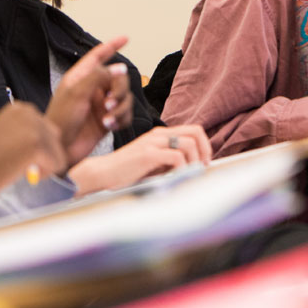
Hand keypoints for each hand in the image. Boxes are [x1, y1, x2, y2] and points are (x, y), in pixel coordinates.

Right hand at [0, 101, 66, 202]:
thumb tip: (47, 140)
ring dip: (44, 166)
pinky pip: (56, 164)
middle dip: (44, 155)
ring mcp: (34, 129)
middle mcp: (30, 113)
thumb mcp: (5, 131)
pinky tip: (25, 173)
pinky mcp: (37, 146)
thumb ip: (25, 130)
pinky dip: (45, 174)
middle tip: (22, 164)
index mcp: (22, 108)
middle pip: (55, 138)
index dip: (36, 147)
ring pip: (57, 153)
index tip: (17, 154)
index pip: (46, 129)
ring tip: (21, 168)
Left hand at [46, 36, 132, 162]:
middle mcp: (93, 89)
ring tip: (108, 119)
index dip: (111, 46)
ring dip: (120, 108)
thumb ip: (99, 76)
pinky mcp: (108, 120)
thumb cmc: (61, 120)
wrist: (60, 149)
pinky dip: (121, 119)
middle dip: (119, 90)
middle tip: (109, 103)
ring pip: (125, 97)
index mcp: (81, 77)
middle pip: (118, 79)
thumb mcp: (77, 92)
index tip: (125, 38)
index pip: (98, 56)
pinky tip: (111, 126)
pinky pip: (125, 114)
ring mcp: (101, 105)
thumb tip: (119, 67)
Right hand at [67, 125, 211, 194]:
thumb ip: (171, 161)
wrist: (103, 173)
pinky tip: (176, 177)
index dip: (204, 145)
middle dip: (204, 151)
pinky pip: (176, 157)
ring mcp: (153, 142)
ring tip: (188, 174)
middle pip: (195, 132)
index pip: (194, 130)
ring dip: (194, 161)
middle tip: (202, 167)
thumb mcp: (154, 163)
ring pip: (189, 143)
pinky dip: (182, 169)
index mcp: (161, 134)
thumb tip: (196, 167)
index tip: (204, 162)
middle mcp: (158, 134)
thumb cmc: (128, 172)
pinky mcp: (148, 154)